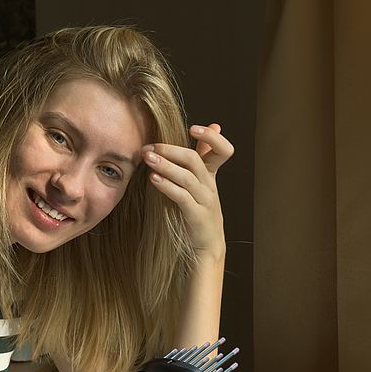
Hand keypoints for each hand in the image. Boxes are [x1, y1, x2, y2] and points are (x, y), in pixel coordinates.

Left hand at [143, 123, 234, 257]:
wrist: (207, 246)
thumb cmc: (199, 211)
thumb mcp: (203, 182)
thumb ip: (204, 155)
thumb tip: (213, 125)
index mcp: (211, 176)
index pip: (223, 150)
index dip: (212, 138)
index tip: (193, 129)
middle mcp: (210, 186)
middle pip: (195, 160)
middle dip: (171, 150)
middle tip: (150, 146)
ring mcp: (204, 201)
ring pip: (187, 177)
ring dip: (165, 165)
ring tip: (147, 158)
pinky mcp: (196, 215)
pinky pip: (182, 197)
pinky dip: (167, 186)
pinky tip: (153, 179)